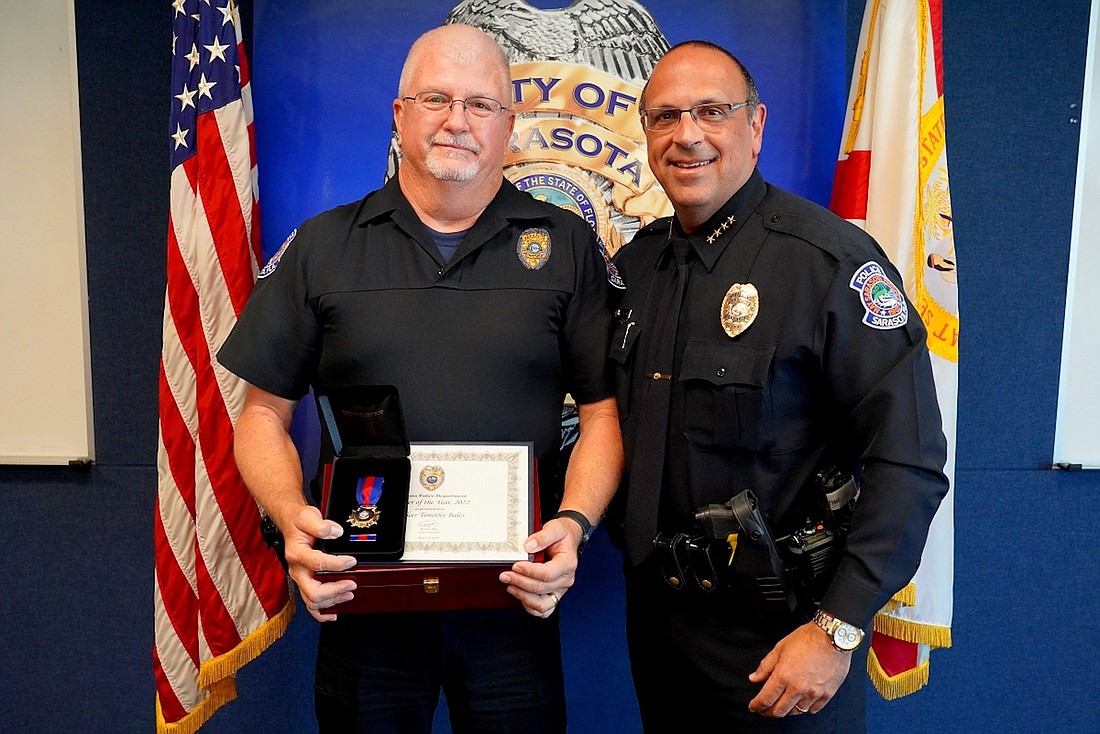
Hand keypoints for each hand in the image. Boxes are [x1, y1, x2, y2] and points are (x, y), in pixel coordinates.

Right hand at [281, 505, 357, 621]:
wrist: (290, 523)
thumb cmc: (298, 522)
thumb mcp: (308, 516)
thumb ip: (321, 525)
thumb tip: (335, 532)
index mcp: (297, 554)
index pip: (317, 564)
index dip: (337, 564)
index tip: (351, 561)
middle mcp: (296, 570)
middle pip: (314, 591)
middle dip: (335, 590)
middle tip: (352, 584)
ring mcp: (300, 579)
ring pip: (313, 601)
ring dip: (333, 601)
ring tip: (349, 594)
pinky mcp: (304, 583)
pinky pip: (310, 605)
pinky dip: (321, 613)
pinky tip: (333, 614)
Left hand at [498, 517, 580, 617]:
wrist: (568, 539)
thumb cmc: (562, 535)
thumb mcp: (555, 528)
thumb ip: (542, 536)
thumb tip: (528, 546)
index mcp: (568, 564)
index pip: (547, 574)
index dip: (529, 572)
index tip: (515, 565)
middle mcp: (566, 580)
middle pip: (541, 588)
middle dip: (520, 582)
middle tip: (504, 575)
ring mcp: (560, 590)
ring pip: (542, 605)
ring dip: (523, 597)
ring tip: (510, 586)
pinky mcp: (553, 595)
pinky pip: (543, 610)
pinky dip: (529, 606)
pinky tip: (519, 594)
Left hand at [747, 622, 852, 716]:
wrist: (832, 637)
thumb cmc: (808, 639)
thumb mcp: (780, 648)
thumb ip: (765, 666)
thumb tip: (755, 678)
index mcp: (784, 675)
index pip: (766, 698)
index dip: (757, 705)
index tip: (754, 706)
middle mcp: (798, 687)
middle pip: (779, 710)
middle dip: (768, 712)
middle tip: (765, 709)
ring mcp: (813, 693)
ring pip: (796, 712)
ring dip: (787, 711)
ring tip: (783, 705)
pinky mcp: (827, 694)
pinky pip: (813, 710)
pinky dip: (805, 709)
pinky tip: (801, 703)